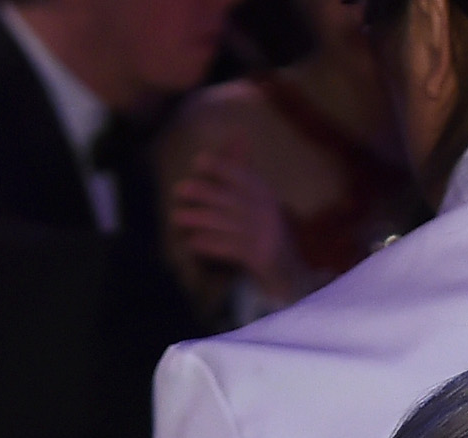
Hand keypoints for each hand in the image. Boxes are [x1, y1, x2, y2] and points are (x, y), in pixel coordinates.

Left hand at [167, 137, 314, 309]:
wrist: (290, 274)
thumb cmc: (266, 231)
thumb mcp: (259, 199)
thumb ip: (243, 170)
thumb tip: (239, 132)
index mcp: (266, 194)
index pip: (242, 175)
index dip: (220, 166)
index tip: (199, 162)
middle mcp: (267, 212)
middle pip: (228, 197)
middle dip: (201, 192)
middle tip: (179, 191)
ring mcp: (264, 235)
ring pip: (223, 223)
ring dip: (196, 220)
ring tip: (177, 219)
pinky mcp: (259, 257)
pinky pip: (226, 247)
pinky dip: (207, 245)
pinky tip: (192, 243)